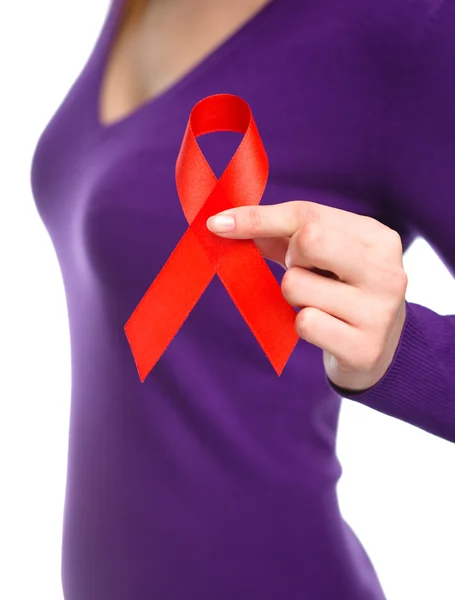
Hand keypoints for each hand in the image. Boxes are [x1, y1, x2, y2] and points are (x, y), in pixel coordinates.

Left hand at [206, 201, 407, 391]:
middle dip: (290, 257)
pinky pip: (304, 324)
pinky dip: (302, 325)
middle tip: (304, 273)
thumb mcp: (322, 257)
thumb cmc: (342, 292)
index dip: (257, 217)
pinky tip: (326, 329)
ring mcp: (379, 311)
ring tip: (319, 304)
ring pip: (295, 285)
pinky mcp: (364, 347)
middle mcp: (386, 270)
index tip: (218, 224)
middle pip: (308, 240)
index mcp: (377, 238)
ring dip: (294, 297)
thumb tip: (225, 223)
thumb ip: (280, 235)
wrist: (380, 349)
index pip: (307, 214)